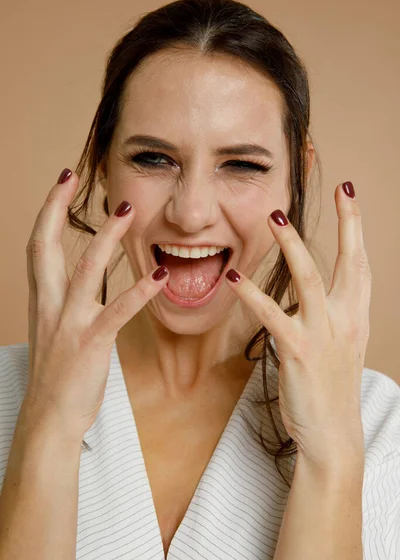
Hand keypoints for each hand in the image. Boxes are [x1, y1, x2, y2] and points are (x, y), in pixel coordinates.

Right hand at [24, 169, 168, 442]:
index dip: (45, 212)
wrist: (48, 419)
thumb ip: (71, 301)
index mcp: (42, 301)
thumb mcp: (56, 330)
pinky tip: (159, 277)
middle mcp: (49, 306)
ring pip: (86, 271)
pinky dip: (138, 293)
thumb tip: (91, 280)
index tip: (59, 184)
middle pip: (46, 247)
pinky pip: (115, 312)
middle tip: (72, 176)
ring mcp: (69, 324)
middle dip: (56, 209)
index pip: (37, 247)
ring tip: (127, 212)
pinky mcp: (90, 344)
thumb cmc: (57, 375)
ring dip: (107, 239)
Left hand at [225, 182, 370, 472]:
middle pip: (348, 262)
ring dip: (291, 244)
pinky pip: (273, 314)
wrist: (332, 434)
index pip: (361, 263)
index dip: (355, 227)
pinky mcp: (299, 351)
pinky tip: (233, 278)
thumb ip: (330, 313)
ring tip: (274, 216)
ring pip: (308, 278)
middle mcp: (346, 320)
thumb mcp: (340, 344)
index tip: (349, 195)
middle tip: (336, 189)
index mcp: (356, 316)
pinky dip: (251, 293)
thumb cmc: (330, 387)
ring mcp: (324, 334)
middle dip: (345, 223)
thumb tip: (310, 290)